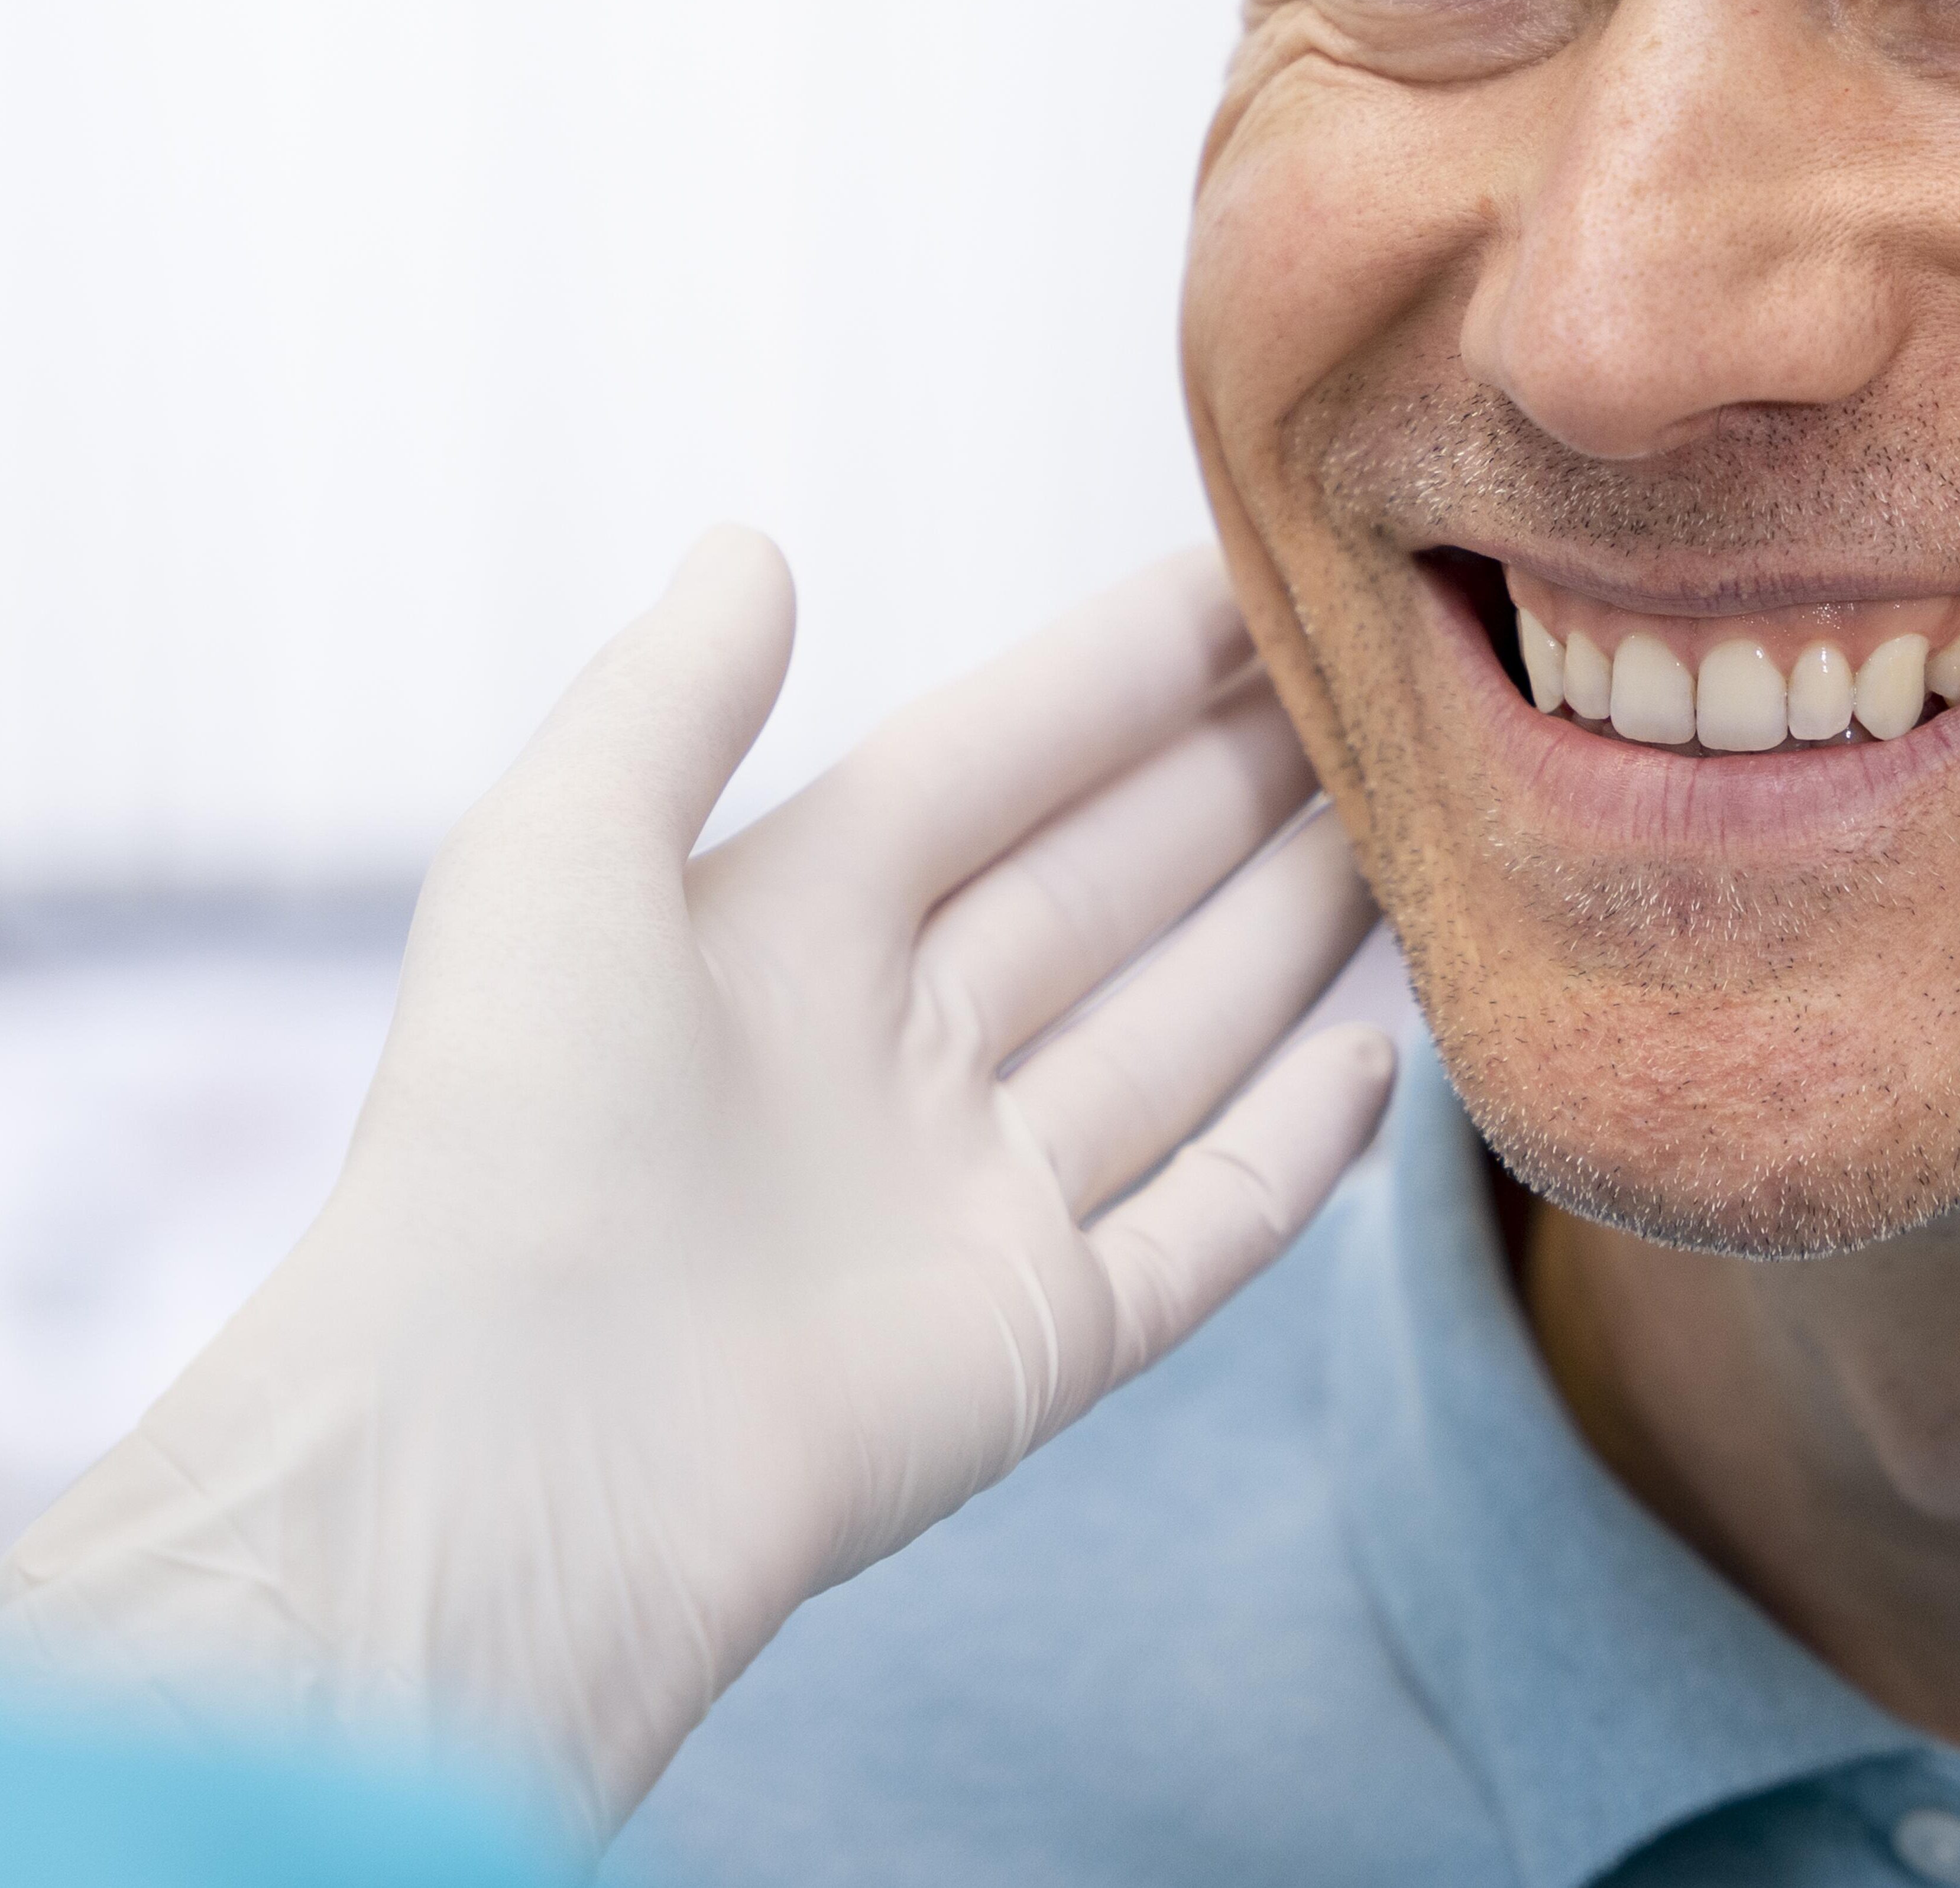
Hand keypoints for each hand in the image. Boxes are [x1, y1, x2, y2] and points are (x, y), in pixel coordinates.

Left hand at [0, 532, 1391, 1852]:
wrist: (507, 1453)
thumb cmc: (509, 1129)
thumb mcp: (557, 849)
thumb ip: (670, 693)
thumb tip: (750, 543)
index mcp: (781, 935)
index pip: (993, 763)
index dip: (1120, 672)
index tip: (1251, 579)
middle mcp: (887, 1057)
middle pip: (1106, 884)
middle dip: (1236, 779)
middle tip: (1380, 685)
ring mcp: (970, 1204)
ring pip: (1175, 1035)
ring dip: (1286, 930)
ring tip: (1414, 830)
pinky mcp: (1032, 1344)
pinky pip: (1200, 1226)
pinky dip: (1296, 1156)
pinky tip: (1379, 1059)